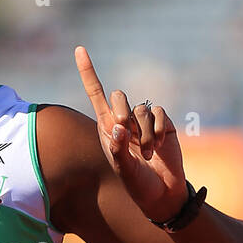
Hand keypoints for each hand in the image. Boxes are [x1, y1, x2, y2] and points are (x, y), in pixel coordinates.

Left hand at [75, 45, 186, 219]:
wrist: (163, 193)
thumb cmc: (137, 184)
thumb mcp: (122, 170)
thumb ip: (117, 150)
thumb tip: (118, 127)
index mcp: (107, 128)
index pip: (96, 94)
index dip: (89, 72)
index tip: (79, 49)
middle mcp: (124, 120)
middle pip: (118, 95)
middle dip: (121, 111)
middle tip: (125, 131)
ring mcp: (144, 121)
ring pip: (141, 109)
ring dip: (143, 135)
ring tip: (146, 154)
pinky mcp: (163, 122)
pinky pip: (159, 114)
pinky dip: (157, 132)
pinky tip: (158, 148)